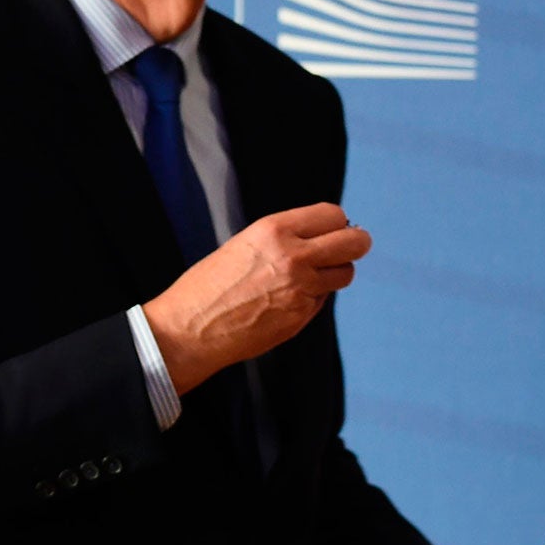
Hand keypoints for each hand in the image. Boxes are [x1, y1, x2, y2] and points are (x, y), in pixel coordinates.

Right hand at [140, 203, 369, 393]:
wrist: (190, 329)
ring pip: (345, 273)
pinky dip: (312, 298)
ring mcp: (301, 290)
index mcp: (274, 231)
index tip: (333, 230)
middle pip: (354, 242)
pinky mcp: (301, 317)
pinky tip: (285, 301)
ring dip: (334, 273)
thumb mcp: (245, 245)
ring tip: (310, 277)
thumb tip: (321, 239)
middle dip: (355, 244)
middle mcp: (293, 257)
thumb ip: (284, 239)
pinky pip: (322, 300)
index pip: (333, 215)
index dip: (337, 223)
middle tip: (348, 248)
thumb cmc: (208, 286)